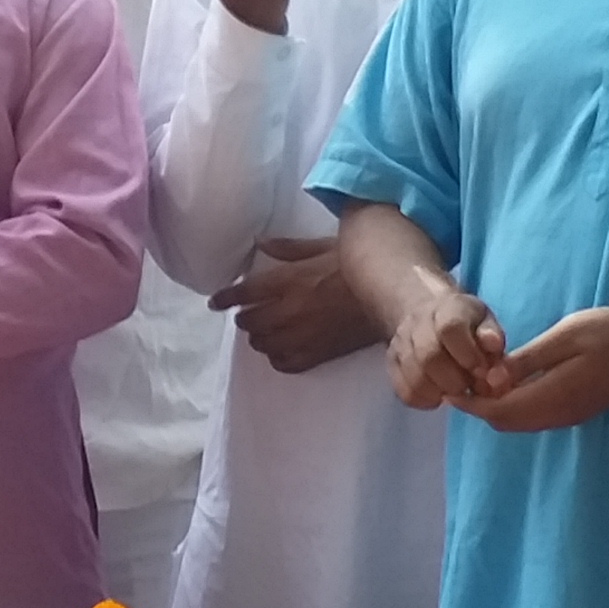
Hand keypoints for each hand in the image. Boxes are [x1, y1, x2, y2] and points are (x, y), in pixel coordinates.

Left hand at [214, 234, 380, 374]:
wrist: (392, 293)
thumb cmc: (357, 264)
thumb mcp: (322, 245)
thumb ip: (288, 248)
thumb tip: (259, 244)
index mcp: (288, 281)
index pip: (244, 293)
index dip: (225, 297)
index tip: (215, 301)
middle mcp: (290, 310)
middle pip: (250, 321)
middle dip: (243, 317)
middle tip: (246, 313)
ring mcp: (304, 335)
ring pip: (263, 344)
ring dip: (258, 337)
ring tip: (263, 331)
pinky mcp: (320, 353)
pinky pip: (286, 364)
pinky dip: (277, 357)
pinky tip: (280, 350)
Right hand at [382, 279, 508, 411]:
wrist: (429, 316)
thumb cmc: (467, 325)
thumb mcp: (485, 322)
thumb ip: (492, 337)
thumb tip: (493, 347)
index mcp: (447, 308)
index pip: (449, 328)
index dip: (468, 354)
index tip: (481, 370)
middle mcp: (417, 323)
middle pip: (429, 357)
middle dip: (456, 381)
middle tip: (470, 385)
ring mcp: (400, 344)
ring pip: (416, 379)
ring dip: (441, 392)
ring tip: (456, 389)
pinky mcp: (391, 364)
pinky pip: (405, 393)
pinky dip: (426, 400)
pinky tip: (439, 393)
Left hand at [468, 307, 608, 431]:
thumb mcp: (567, 335)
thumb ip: (528, 359)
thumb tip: (491, 377)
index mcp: (553, 397)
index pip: (498, 412)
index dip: (470, 403)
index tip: (451, 384)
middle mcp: (558, 414)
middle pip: (506, 422)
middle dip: (481, 405)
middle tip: (464, 375)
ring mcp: (568, 416)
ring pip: (520, 422)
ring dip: (498, 406)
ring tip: (483, 375)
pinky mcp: (576, 410)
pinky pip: (535, 416)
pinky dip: (515, 404)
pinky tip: (512, 379)